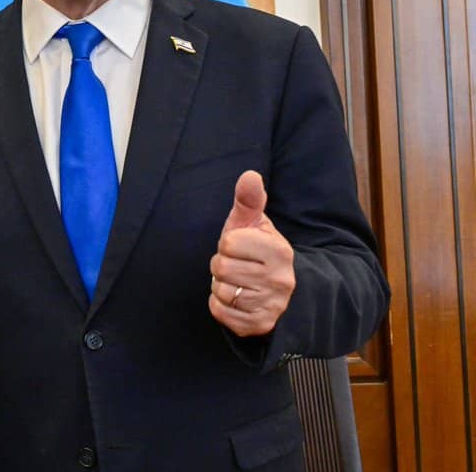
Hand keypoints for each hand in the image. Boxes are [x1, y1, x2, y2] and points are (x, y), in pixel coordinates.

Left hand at [208, 171, 295, 336]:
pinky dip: (220, 305)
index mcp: (279, 251)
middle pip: (222, 268)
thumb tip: (250, 175)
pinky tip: (236, 299)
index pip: (228, 243)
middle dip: (222, 265)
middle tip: (238, 266)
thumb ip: (249, 200)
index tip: (240, 248)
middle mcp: (281, 280)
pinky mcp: (260, 325)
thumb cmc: (256, 250)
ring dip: (221, 286)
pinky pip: (220, 312)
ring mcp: (272, 305)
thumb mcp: (253, 223)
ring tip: (238, 282)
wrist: (278, 289)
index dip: (227, 244)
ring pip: (221, 291)